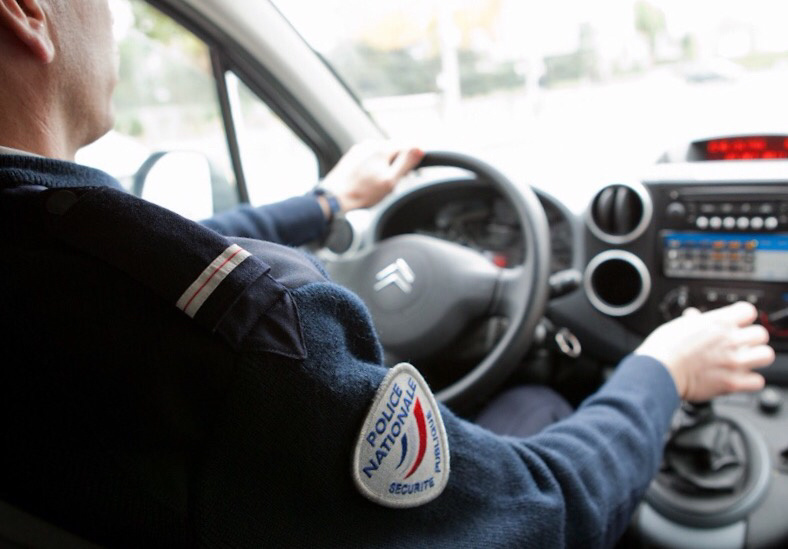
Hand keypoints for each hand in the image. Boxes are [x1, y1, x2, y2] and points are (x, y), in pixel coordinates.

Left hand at [319, 141, 423, 213]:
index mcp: (381, 148)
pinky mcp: (351, 157)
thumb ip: (406, 163)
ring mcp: (358, 150)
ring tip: (377, 185)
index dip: (411, 161)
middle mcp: (369, 144)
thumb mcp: (390, 181)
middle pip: (393, 151)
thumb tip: (419, 148)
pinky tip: (367, 182)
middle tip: (391, 183)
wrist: (334, 198)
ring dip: (384, 167)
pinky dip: (372, 169)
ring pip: (380, 155)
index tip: (408, 174)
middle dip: (396, 165)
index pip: (407, 146)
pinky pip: (368, 159)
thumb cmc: (362, 193)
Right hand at [635, 302, 773, 400]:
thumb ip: (694, 321)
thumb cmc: (663, 348)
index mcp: (718, 322)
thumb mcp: (678, 325)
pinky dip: (749, 381)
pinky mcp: (733, 382)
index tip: (736, 324)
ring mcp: (734, 361)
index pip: (749, 311)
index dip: (742, 318)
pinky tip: (738, 378)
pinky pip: (758, 381)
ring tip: (744, 361)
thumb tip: (695, 317)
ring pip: (766, 355)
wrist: (658, 371)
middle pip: (761, 333)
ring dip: (756, 358)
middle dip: (751, 339)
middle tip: (739, 344)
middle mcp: (730, 340)